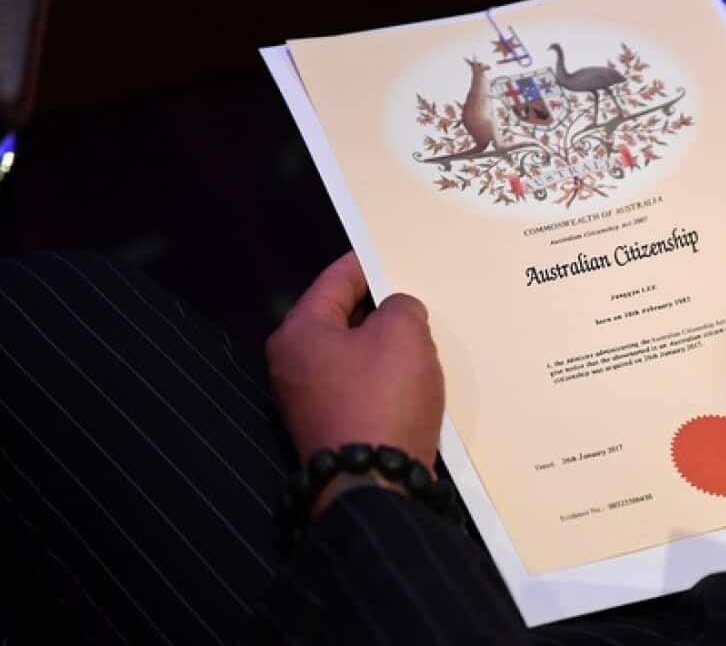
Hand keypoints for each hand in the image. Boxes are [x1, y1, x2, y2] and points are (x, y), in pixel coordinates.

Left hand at [266, 252, 444, 472]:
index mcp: (299, 332)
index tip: (390, 253)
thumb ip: (402, 307)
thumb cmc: (383, 397)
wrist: (374, 484)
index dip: (365, 263)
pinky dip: (384, 378)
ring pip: (353, 356)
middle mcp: (292, 365)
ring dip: (385, 346)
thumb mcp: (403, 334)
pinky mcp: (330, 428)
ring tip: (422, 336)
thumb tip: (396, 314)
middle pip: (341, 319)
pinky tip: (414, 378)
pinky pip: (360, 388)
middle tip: (413, 295)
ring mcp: (308, 401)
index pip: (334, 281)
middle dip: (378, 308)